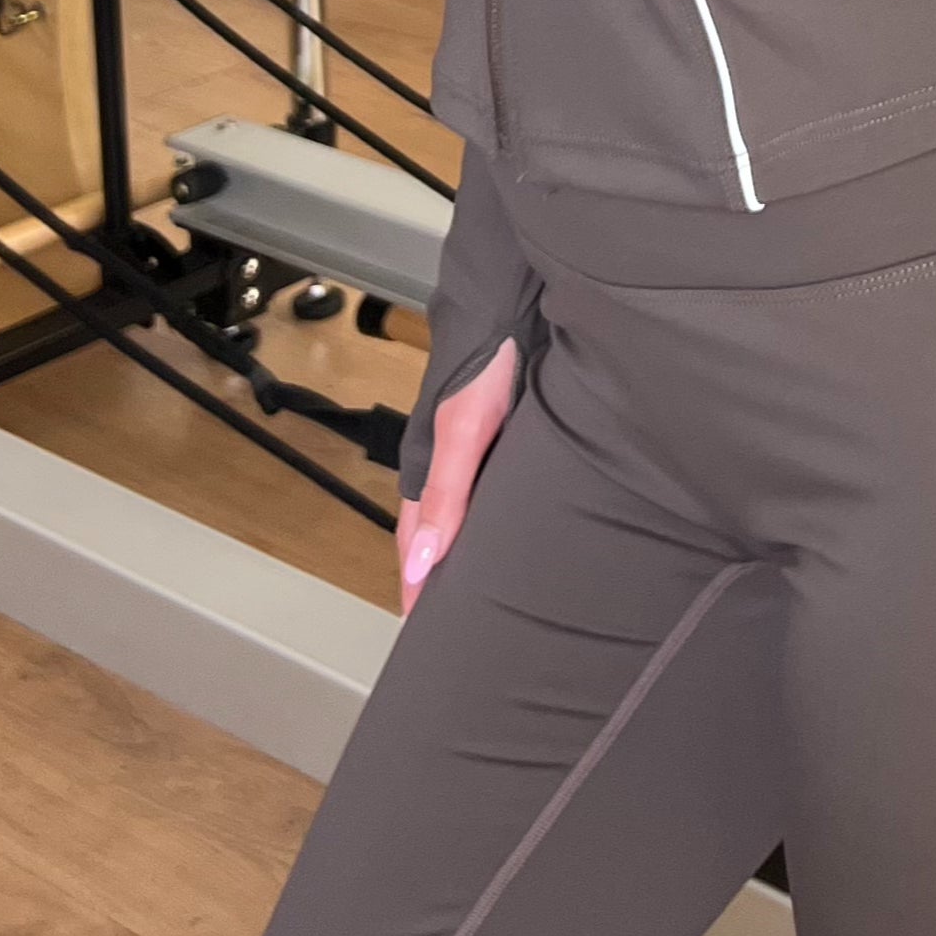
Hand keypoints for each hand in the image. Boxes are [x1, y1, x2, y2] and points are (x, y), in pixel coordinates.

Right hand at [392, 332, 520, 617]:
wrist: (516, 307)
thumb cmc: (484, 363)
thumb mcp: (463, 432)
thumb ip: (447, 494)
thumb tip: (423, 563)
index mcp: (428, 466)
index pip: (415, 542)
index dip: (416, 583)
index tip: (419, 627)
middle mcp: (451, 463)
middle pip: (438, 531)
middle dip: (439, 572)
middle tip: (454, 620)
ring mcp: (480, 450)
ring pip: (469, 512)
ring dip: (471, 548)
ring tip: (486, 588)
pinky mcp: (508, 437)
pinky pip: (496, 491)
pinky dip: (499, 518)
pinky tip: (519, 531)